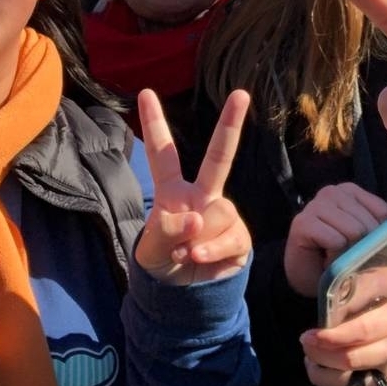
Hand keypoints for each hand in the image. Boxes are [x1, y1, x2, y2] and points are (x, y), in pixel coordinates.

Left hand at [135, 88, 250, 284]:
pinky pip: (232, 237)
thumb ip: (166, 231)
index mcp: (172, 190)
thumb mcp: (151, 248)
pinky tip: (199, 257)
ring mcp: (223, 214)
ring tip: (186, 251)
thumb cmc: (163, 260)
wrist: (183, 292)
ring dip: (199, 237)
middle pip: (219, 156)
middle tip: (241, 93)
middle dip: (231, 125)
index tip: (145, 92)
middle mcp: (201, 195)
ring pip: (221, 212)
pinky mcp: (240, 236)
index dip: (154, 124)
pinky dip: (212, 251)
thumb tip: (196, 219)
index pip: (162, 153)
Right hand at [284, 183, 386, 296]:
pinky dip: (334, 255)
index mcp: (349, 191)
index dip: (380, 233)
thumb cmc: (341, 254)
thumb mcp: (370, 238)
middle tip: (349, 253)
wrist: (311, 277)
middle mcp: (330, 192)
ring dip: (348, 251)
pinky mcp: (302, 223)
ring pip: (353, 230)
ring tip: (337, 255)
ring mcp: (313, 205)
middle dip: (363, 244)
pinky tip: (324, 256)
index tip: (365, 243)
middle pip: (368, 222)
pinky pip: (334, 240)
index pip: (383, 211)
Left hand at [300, 254, 386, 385]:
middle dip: (321, 351)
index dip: (333, 333)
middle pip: (352, 353)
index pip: (363, 327)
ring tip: (311, 354)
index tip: (311, 332)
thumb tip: (383, 231)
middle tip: (304, 340)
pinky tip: (328, 371)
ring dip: (323, 367)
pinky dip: (337, 383)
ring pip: (352, 372)